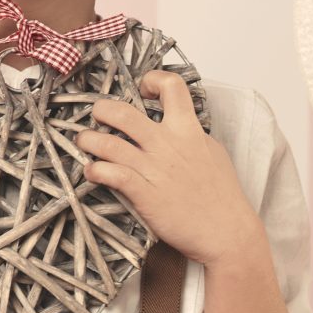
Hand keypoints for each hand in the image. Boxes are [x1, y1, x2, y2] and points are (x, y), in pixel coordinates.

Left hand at [75, 70, 262, 265]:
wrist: (227, 232)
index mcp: (188, 129)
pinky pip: (110, 174)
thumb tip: (181, 126)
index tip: (143, 91)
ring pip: (107, 143)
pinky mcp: (143, 193)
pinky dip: (94, 170)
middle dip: (102, 110)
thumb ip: (193, 136)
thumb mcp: (214, 154)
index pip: (171, 85)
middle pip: (122, 111)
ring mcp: (153, 168)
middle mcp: (167, 143)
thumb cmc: (223, 196)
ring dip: (88, 140)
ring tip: (85, 143)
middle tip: (98, 118)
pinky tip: (91, 172)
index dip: (152, 80)